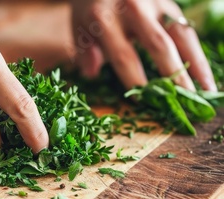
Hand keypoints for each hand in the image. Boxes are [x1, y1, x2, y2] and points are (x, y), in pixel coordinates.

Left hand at [70, 0, 216, 90]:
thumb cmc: (89, 8)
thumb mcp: (78, 27)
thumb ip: (84, 51)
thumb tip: (91, 74)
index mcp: (104, 18)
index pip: (123, 55)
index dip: (133, 79)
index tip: (142, 101)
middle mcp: (133, 9)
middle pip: (158, 45)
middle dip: (172, 76)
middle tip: (182, 102)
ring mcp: (155, 3)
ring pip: (180, 36)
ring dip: (196, 64)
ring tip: (206, 91)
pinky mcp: (169, 3)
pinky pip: (186, 30)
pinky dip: (196, 53)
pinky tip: (204, 75)